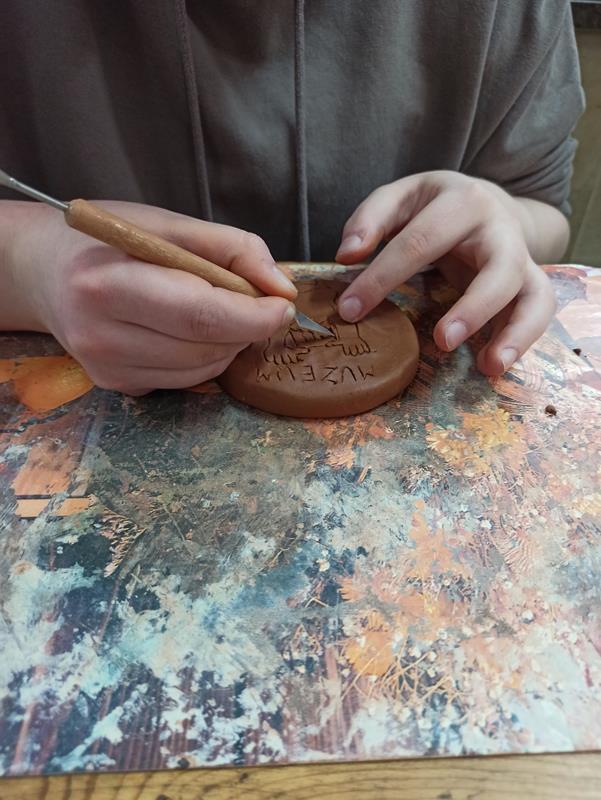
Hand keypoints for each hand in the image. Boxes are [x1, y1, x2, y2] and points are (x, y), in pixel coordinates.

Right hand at [3, 201, 296, 393]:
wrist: (46, 272)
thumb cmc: (110, 239)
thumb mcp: (170, 225)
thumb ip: (233, 247)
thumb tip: (282, 288)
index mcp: (109, 284)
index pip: (200, 315)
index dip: (253, 316)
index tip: (283, 305)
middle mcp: (102, 336)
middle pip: (205, 348)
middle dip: (246, 329)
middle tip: (254, 304)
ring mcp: (107, 369)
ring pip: (201, 371)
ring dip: (228, 345)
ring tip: (218, 312)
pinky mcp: (116, 385)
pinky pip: (184, 380)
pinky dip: (204, 357)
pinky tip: (188, 331)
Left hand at [335, 171, 558, 375]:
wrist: (491, 203)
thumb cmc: (436, 207)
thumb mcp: (403, 197)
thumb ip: (371, 219)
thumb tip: (346, 255)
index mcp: (463, 201)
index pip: (419, 240)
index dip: (382, 277)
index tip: (350, 311)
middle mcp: (501, 230)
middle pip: (497, 267)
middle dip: (471, 307)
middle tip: (441, 341)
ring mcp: (523, 259)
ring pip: (535, 294)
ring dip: (515, 331)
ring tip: (489, 365)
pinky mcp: (533, 285)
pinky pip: (539, 313)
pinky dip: (522, 340)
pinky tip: (492, 366)